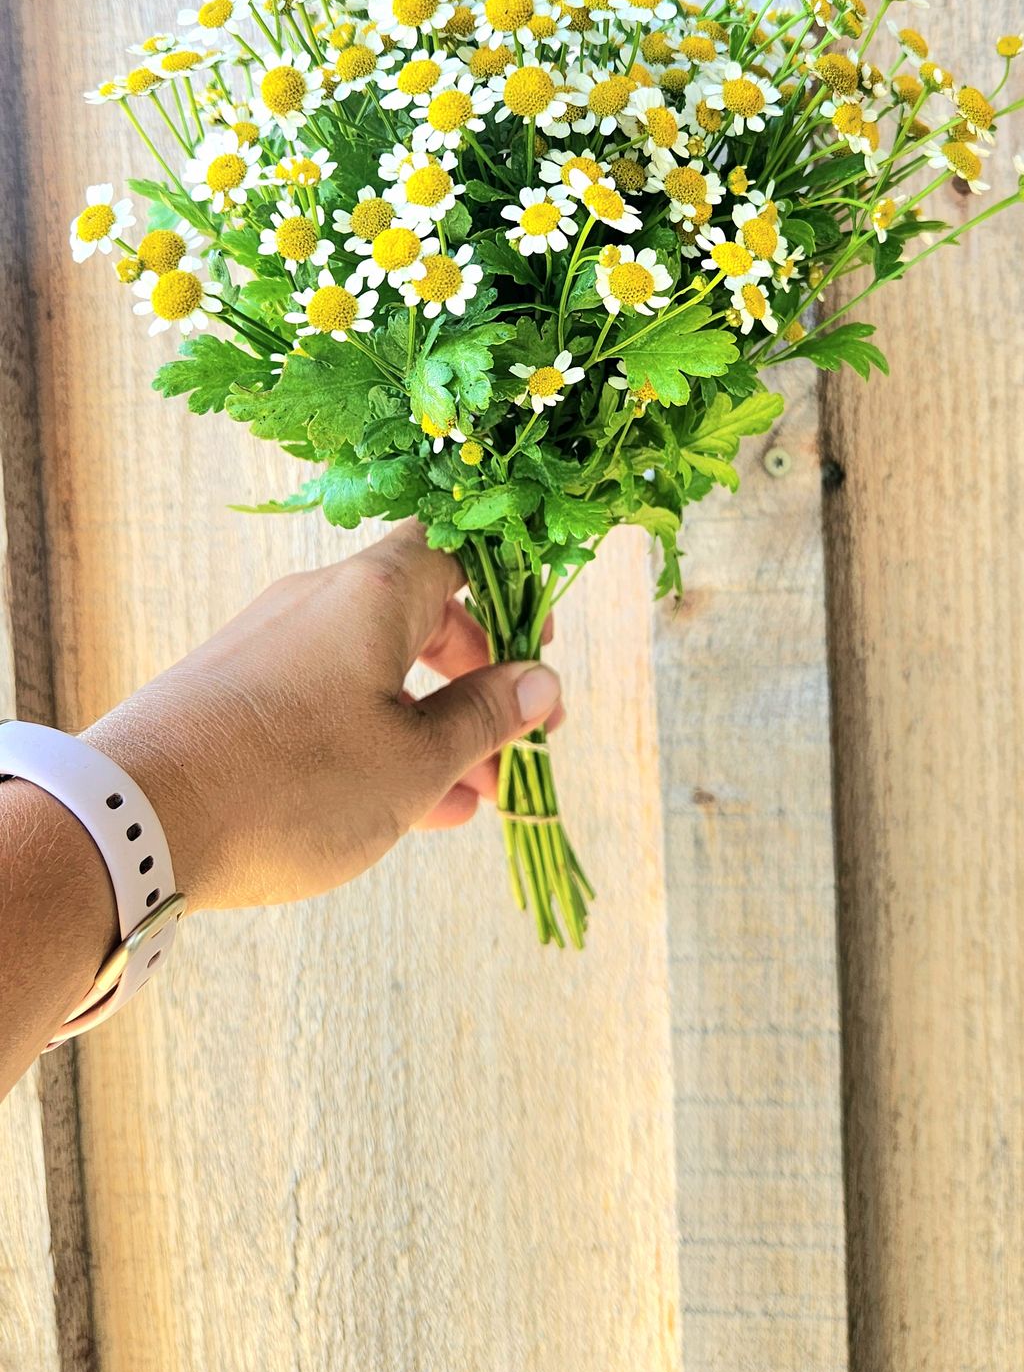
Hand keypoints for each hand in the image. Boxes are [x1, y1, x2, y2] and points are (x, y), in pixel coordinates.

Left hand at [83, 521, 561, 911]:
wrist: (136, 819)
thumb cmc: (294, 782)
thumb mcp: (412, 762)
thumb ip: (483, 717)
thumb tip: (540, 681)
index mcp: (374, 593)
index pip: (456, 552)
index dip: (506, 597)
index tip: (536, 656)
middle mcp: (319, 601)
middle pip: (419, 615)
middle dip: (473, 682)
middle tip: (509, 746)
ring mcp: (270, 644)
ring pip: (373, 668)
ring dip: (427, 724)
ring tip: (465, 799)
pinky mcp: (233, 691)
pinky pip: (326, 698)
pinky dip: (371, 738)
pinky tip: (399, 808)